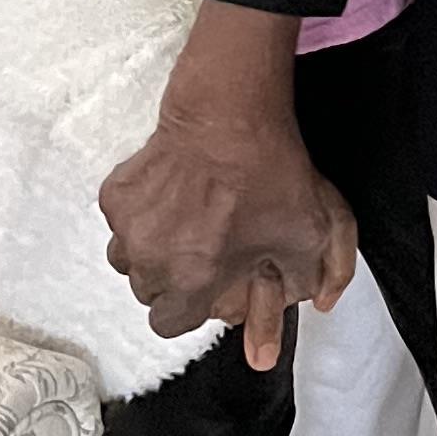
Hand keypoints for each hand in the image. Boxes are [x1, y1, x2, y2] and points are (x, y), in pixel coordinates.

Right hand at [97, 2, 353, 369]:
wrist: (230, 112)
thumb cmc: (267, 171)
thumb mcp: (313, 232)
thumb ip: (320, 277)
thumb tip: (318, 300)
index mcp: (192, 281)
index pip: (169, 324)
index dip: (190, 309)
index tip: (205, 287)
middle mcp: (151, 260)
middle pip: (150, 292)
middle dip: (173, 280)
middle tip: (202, 251)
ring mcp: (129, 226)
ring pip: (129, 258)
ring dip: (152, 251)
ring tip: (185, 225)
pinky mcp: (116, 194)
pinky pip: (121, 221)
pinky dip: (140, 216)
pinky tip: (171, 196)